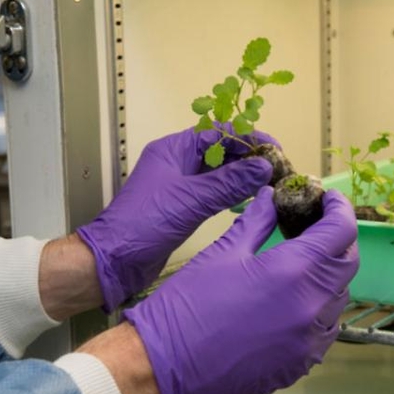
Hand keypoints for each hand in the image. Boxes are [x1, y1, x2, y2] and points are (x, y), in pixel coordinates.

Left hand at [77, 125, 275, 310]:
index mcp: (173, 149)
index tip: (274, 150)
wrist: (116, 260)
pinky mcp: (183, 207)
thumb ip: (229, 183)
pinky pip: (213, 193)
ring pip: (218, 173)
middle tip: (277, 168)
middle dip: (248, 157)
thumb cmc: (144, 224)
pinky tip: (249, 198)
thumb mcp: (192, 200)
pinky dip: (232, 194)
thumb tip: (264, 167)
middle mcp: (177, 163)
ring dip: (242, 176)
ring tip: (270, 182)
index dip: (248, 138)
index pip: (218, 133)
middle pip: (220, 151)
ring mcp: (180, 185)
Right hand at [123, 186, 358, 393]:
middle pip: (346, 264)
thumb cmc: (188, 305)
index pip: (341, 231)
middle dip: (337, 240)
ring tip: (302, 265)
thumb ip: (257, 222)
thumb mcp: (224, 253)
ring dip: (328, 276)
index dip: (339, 209)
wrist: (166, 365)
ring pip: (338, 299)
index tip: (328, 200)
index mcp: (294, 272)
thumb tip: (270, 198)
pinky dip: (318, 310)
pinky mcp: (300, 364)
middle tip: (316, 228)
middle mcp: (313, 308)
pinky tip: (294, 303)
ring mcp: (310, 341)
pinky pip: (324, 331)